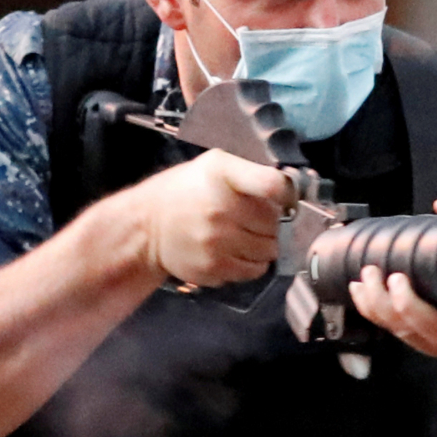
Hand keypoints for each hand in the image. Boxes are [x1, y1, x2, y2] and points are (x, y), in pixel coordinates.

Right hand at [135, 151, 290, 288]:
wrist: (146, 229)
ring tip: (246, 237)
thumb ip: (251, 172)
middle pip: (276, 224)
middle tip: (255, 220)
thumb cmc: (184, 192)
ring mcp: (217, 244)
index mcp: (222, 176)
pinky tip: (236, 252)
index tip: (287, 199)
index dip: (289, 193)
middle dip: (272, 223)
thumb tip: (291, 189)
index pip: (274, 185)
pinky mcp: (213, 269)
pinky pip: (252, 271)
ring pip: (269, 251)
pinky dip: (251, 263)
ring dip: (265, 245)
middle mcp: (220, 210)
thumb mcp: (214, 165)